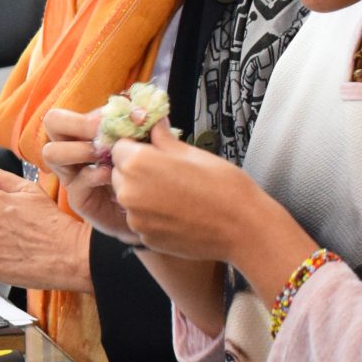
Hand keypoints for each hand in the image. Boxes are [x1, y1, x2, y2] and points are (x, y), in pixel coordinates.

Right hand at [37, 107, 140, 244]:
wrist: (147, 209)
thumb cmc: (142, 171)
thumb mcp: (143, 144)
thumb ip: (140, 128)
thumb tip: (141, 111)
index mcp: (84, 133)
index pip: (71, 112)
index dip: (92, 114)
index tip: (122, 118)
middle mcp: (71, 150)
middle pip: (52, 122)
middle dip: (76, 123)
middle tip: (101, 131)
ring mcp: (71, 174)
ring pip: (52, 152)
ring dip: (79, 149)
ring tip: (103, 154)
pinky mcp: (78, 198)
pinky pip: (77, 181)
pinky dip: (94, 174)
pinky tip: (112, 175)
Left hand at [109, 128, 307, 286]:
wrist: (242, 229)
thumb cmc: (223, 186)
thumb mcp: (193, 153)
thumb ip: (163, 140)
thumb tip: (154, 124)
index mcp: (138, 163)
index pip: (119, 147)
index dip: (135, 147)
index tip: (152, 151)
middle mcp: (128, 191)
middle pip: (119, 173)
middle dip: (135, 170)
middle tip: (167, 173)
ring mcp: (135, 218)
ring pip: (128, 198)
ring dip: (142, 194)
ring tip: (176, 194)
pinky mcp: (144, 237)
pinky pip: (140, 219)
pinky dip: (152, 215)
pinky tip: (178, 213)